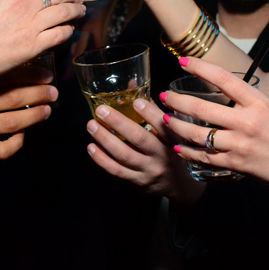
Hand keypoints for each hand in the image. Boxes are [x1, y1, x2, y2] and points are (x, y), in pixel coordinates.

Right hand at [0, 65, 56, 160]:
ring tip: (46, 110)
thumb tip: (20, 68)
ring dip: (34, 115)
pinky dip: (16, 142)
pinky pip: (2, 150)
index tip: (47, 75)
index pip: (5, 78)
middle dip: (38, 94)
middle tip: (53, 92)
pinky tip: (22, 135)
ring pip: (12, 122)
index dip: (30, 76)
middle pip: (11, 98)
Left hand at [86, 98, 204, 207]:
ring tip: (91, 125)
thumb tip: (132, 83)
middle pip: (140, 139)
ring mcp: (148, 171)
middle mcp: (162, 156)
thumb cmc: (170, 152)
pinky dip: (102, 159)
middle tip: (101, 110)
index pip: (163, 125)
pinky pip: (116, 171)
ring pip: (124, 155)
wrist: (177, 185)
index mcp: (173, 140)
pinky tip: (92, 147)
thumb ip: (152, 109)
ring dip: (105, 139)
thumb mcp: (169, 132)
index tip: (136, 101)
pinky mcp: (137, 182)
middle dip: (119, 123)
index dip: (150, 113)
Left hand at [159, 57, 268, 194]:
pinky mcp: (234, 164)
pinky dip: (188, 151)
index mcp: (259, 104)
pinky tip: (178, 145)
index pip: (225, 79)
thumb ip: (252, 102)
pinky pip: (204, 156)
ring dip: (175, 126)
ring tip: (164, 119)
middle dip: (177, 101)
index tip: (183, 61)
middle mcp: (247, 123)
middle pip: (202, 109)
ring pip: (197, 134)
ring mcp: (239, 145)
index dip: (201, 68)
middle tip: (164, 96)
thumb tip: (230, 92)